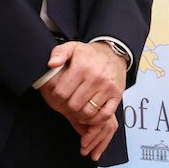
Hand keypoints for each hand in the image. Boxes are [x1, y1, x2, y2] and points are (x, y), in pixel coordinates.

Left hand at [41, 41, 126, 155]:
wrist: (113, 54)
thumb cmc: (89, 54)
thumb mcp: (72, 47)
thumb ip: (58, 53)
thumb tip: (52, 64)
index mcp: (81, 67)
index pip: (61, 93)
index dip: (56, 97)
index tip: (58, 96)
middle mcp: (95, 78)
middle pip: (73, 105)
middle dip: (67, 107)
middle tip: (67, 103)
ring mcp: (107, 88)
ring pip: (88, 112)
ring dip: (79, 115)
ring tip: (77, 109)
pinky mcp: (116, 96)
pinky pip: (105, 115)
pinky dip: (95, 120)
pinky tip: (88, 116)